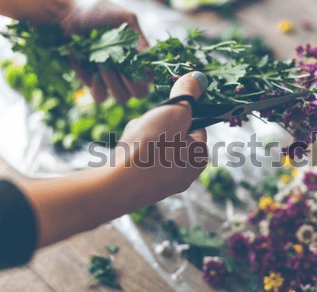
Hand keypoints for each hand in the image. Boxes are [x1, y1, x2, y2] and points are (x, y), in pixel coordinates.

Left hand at [0, 0, 149, 103]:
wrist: (70, 17)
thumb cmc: (99, 13)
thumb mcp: (124, 19)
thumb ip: (139, 38)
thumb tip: (149, 61)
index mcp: (140, 59)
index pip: (151, 78)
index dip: (146, 77)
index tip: (135, 65)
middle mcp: (129, 74)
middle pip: (140, 94)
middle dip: (131, 83)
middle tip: (119, 67)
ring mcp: (112, 81)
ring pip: (121, 98)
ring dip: (113, 82)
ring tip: (102, 63)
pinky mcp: (94, 85)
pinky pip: (101, 97)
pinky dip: (97, 85)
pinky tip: (91, 70)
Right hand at [111, 71, 208, 210]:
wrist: (117, 184)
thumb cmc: (151, 147)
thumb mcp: (174, 112)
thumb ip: (187, 95)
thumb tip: (198, 78)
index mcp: (199, 158)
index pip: (195, 126)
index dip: (179, 115)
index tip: (164, 115)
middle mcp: (185, 174)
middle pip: (171, 135)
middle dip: (156, 127)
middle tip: (147, 129)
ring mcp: (162, 184)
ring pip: (152, 146)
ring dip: (141, 137)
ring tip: (133, 142)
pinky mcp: (142, 188)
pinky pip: (139, 160)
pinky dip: (131, 153)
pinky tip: (124, 154)